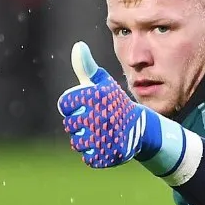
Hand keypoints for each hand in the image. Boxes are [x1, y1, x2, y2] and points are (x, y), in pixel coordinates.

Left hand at [57, 42, 161, 168]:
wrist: (140, 128)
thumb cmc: (114, 103)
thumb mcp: (102, 84)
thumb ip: (86, 67)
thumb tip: (78, 46)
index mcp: (96, 97)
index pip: (64, 104)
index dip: (69, 106)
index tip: (81, 107)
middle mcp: (100, 116)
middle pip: (70, 125)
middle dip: (78, 125)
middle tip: (92, 123)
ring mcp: (105, 138)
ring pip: (77, 143)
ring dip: (84, 141)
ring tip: (96, 135)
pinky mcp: (109, 155)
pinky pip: (89, 158)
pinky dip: (93, 154)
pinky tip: (101, 146)